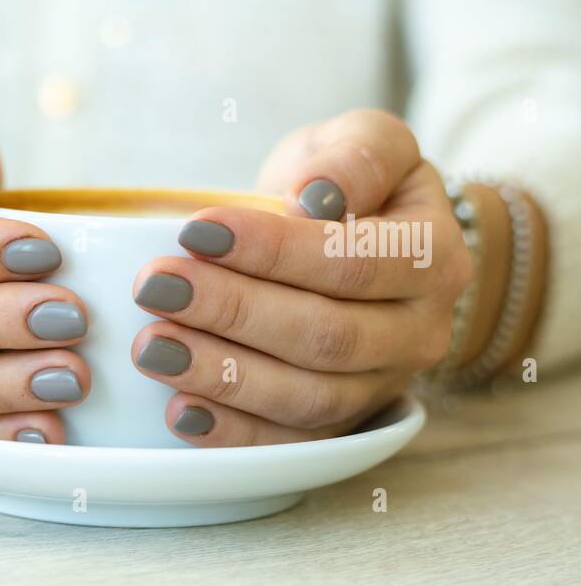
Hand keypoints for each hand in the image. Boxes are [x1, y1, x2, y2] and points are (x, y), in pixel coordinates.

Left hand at [131, 109, 472, 445]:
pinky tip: (178, 410)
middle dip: (231, 312)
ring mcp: (380, 388)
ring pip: (306, 398)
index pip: (351, 263)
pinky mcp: (338, 427)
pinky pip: (289, 445)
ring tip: (151, 346)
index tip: (195, 229)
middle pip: (325, 337)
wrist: (347, 240)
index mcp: (434, 258)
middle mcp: (419, 333)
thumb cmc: (341, 184)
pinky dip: (232, 434)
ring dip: (222, 375)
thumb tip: (315, 196)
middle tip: (155, 287)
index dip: (272, 250)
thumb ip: (357, 157)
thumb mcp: (362, 141)